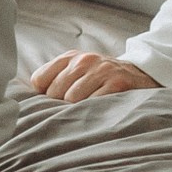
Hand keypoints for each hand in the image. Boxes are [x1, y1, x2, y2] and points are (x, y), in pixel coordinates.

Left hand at [29, 52, 159, 101]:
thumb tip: (30, 101)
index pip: (39, 79)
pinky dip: (94, 112)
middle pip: (55, 92)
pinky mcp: (117, 82)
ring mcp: (101, 70)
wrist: (141, 73)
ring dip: (77, 111)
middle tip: (71, 113)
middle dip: (60, 106)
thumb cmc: (102, 77)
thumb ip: (56, 79)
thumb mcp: (78, 71)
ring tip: (85, 114)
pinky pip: (95, 102)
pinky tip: (97, 114)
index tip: (52, 104)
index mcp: (69, 57)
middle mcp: (83, 60)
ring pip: (73, 99)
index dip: (43, 96)